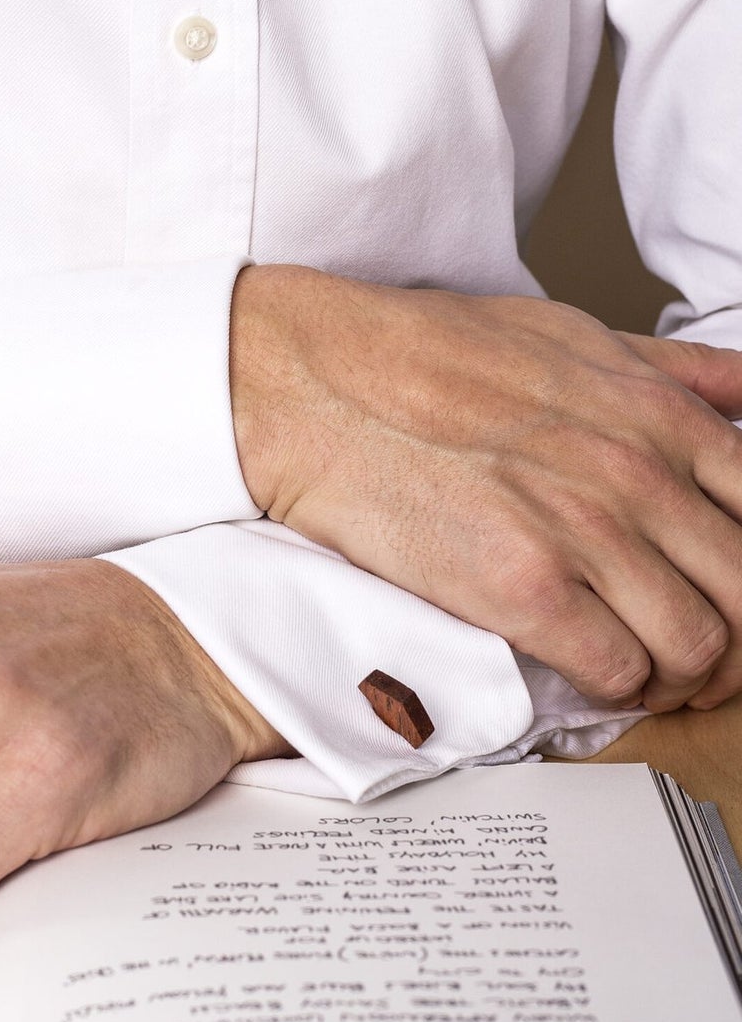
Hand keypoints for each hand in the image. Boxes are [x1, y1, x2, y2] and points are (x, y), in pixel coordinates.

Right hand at [230, 265, 741, 714]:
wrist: (321, 381)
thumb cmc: (427, 354)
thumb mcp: (574, 334)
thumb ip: (672, 369)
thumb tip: (741, 392)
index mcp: (660, 415)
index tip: (729, 595)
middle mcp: (638, 474)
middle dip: (735, 644)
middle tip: (698, 658)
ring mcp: (585, 532)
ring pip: (697, 647)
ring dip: (678, 676)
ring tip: (645, 673)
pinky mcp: (522, 588)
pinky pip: (616, 671)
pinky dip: (614, 688)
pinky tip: (588, 671)